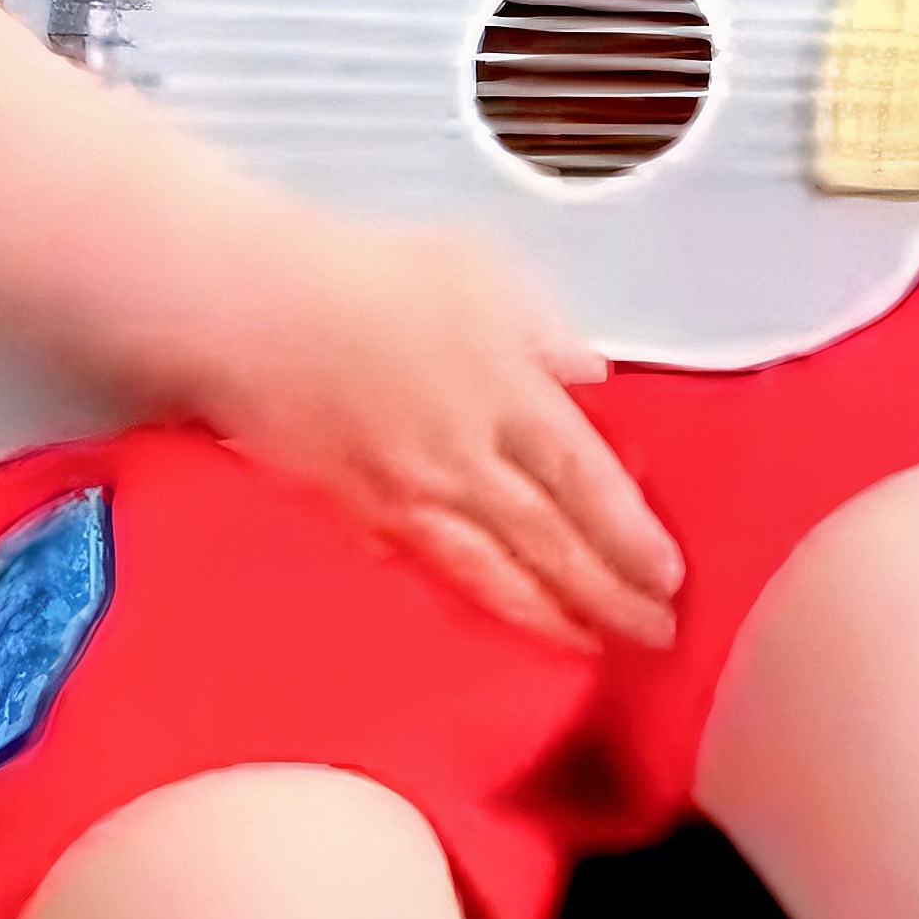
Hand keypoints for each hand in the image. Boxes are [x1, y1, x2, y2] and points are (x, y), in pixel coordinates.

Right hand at [177, 214, 682, 652]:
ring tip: (587, 647)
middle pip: (550, 545)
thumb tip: (589, 375)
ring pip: (490, 576)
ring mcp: (407, 496)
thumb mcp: (480, 271)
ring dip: (546, 618)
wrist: (249, 305)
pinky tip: (485, 620)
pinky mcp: (353, 514)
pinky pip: (421, 570)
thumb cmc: (364, 275)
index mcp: (508, 392)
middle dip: (607, 598)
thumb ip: (544, 331)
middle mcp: (465, 459)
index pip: (588, 483)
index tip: (669, 575)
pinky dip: (461, 603)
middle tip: (654, 637)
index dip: (631, 538)